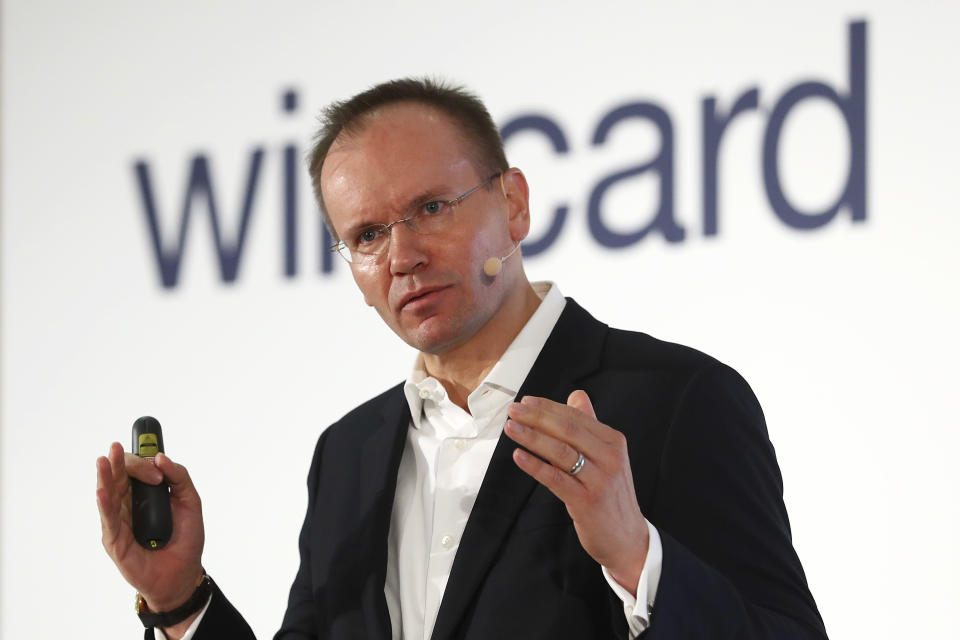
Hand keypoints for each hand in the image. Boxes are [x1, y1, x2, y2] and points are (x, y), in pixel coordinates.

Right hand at [96, 442, 204, 611]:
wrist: (184, 572)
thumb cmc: (185, 539)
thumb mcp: (190, 501)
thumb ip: (179, 477)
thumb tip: (160, 457)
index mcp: (145, 495)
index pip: (136, 470)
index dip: (144, 463)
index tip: (158, 466)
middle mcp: (129, 505)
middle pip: (118, 478)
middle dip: (118, 462)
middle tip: (117, 448)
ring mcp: (120, 522)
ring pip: (109, 495)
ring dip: (105, 477)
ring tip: (103, 460)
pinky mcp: (116, 540)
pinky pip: (109, 520)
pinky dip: (105, 504)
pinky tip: (102, 490)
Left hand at [505, 390, 648, 594]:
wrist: (627, 538)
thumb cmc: (611, 496)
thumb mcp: (607, 457)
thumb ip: (590, 426)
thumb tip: (577, 396)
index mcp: (613, 442)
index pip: (576, 417)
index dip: (548, 407)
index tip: (526, 401)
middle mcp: (609, 457)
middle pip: (567, 430)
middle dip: (537, 417)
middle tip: (514, 411)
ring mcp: (599, 479)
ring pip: (560, 451)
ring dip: (532, 437)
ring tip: (511, 429)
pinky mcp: (587, 501)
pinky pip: (556, 478)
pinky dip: (535, 465)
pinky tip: (519, 456)